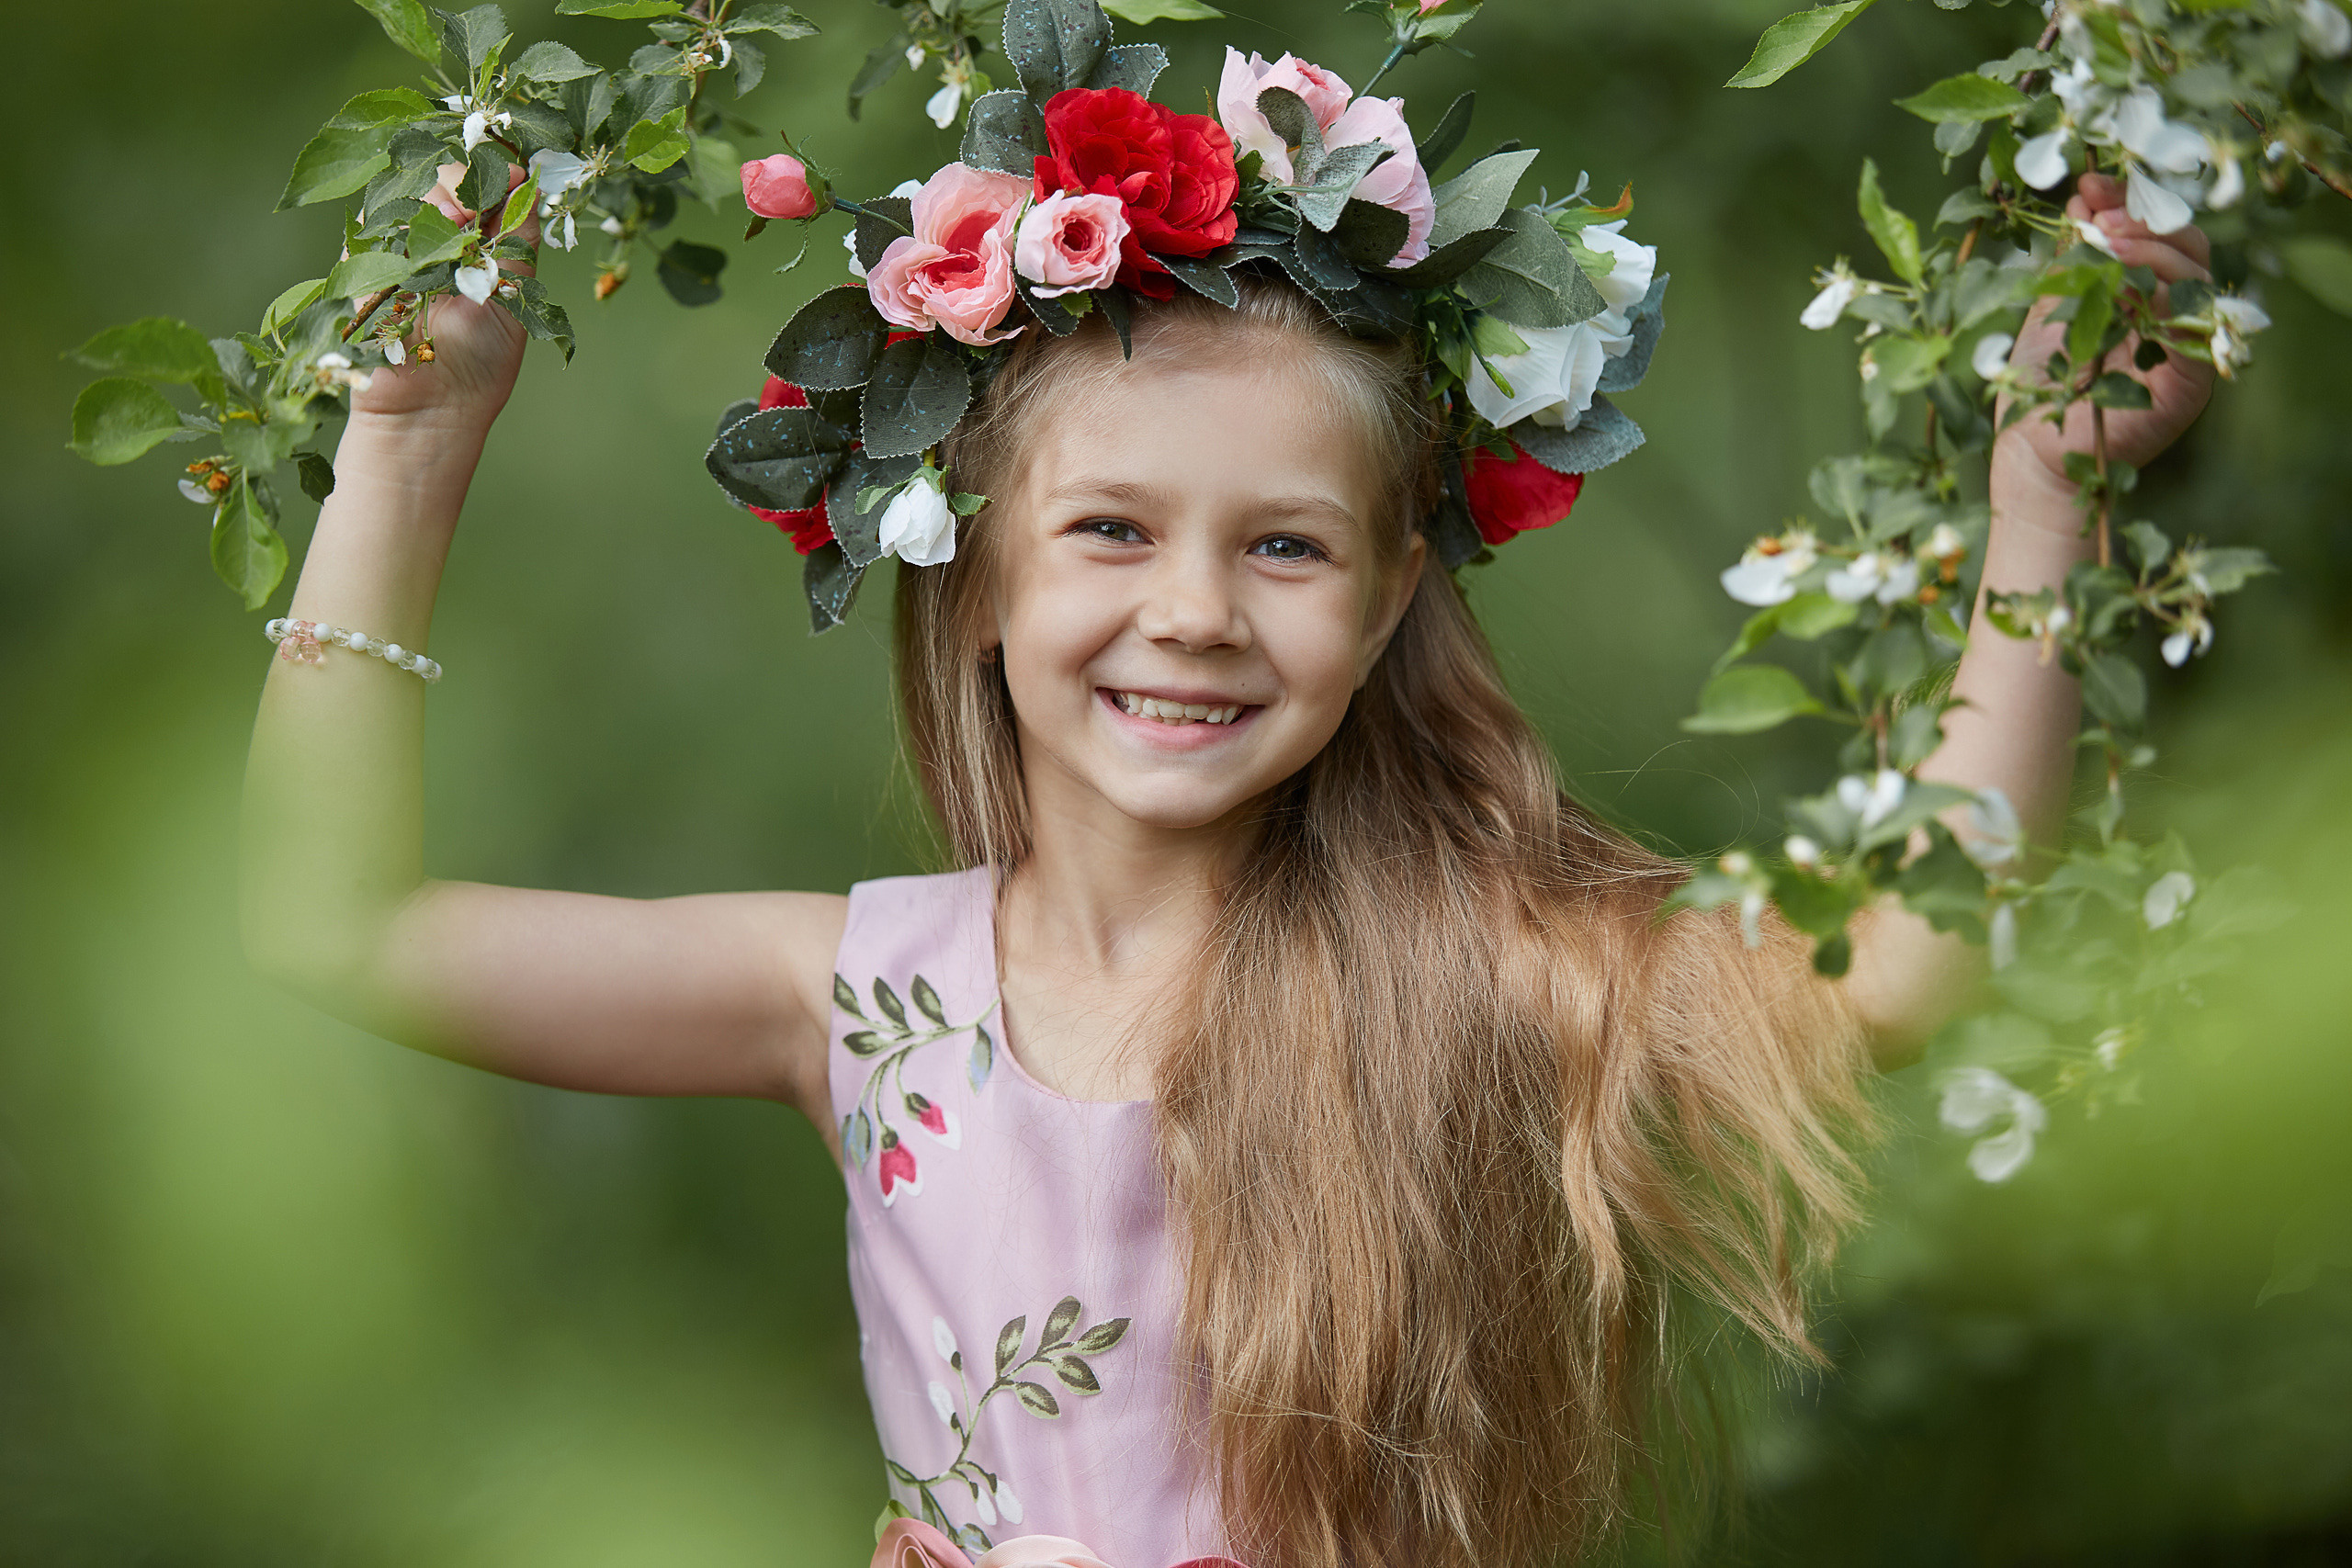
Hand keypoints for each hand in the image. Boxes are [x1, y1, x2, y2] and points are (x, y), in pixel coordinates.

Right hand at [347, 162, 535, 432]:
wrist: (431, 409)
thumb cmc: (481, 362)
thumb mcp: (514, 291)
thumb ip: (518, 235)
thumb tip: (528, 179)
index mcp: (479, 243)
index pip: (483, 184)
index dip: (492, 170)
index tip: (508, 171)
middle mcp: (439, 239)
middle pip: (444, 176)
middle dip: (462, 180)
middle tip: (473, 210)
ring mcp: (400, 248)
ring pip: (408, 191)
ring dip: (433, 199)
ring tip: (451, 229)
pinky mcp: (364, 262)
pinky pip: (372, 221)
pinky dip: (397, 222)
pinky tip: (417, 244)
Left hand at [1991, 172, 2215, 505]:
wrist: (2029, 452)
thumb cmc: (2037, 385)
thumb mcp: (2052, 306)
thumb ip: (2073, 257)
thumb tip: (2084, 197)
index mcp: (2143, 294)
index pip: (2155, 234)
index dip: (2127, 203)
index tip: (2089, 184)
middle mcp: (2171, 316)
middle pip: (2186, 247)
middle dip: (2143, 218)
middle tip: (2102, 211)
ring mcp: (2186, 346)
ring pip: (2196, 277)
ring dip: (2152, 248)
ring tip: (2109, 238)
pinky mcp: (2191, 379)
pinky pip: (2195, 324)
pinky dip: (2165, 292)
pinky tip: (2128, 279)